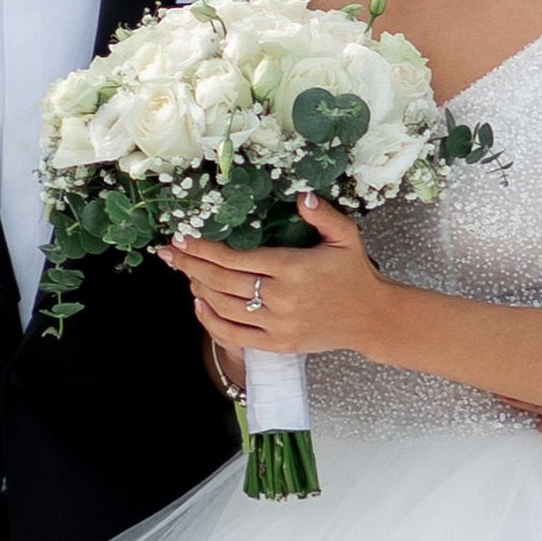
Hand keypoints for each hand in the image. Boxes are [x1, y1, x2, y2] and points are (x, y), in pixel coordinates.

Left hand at [163, 195, 387, 360]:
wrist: (370, 317)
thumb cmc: (355, 273)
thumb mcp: (346, 236)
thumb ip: (322, 214)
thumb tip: (300, 195)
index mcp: (293, 268)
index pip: (236, 259)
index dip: (205, 249)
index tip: (184, 238)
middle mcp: (282, 298)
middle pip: (223, 282)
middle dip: (191, 266)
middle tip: (171, 252)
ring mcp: (278, 325)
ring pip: (225, 308)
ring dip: (198, 289)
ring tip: (183, 271)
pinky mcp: (278, 344)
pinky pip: (236, 337)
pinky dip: (212, 322)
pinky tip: (199, 304)